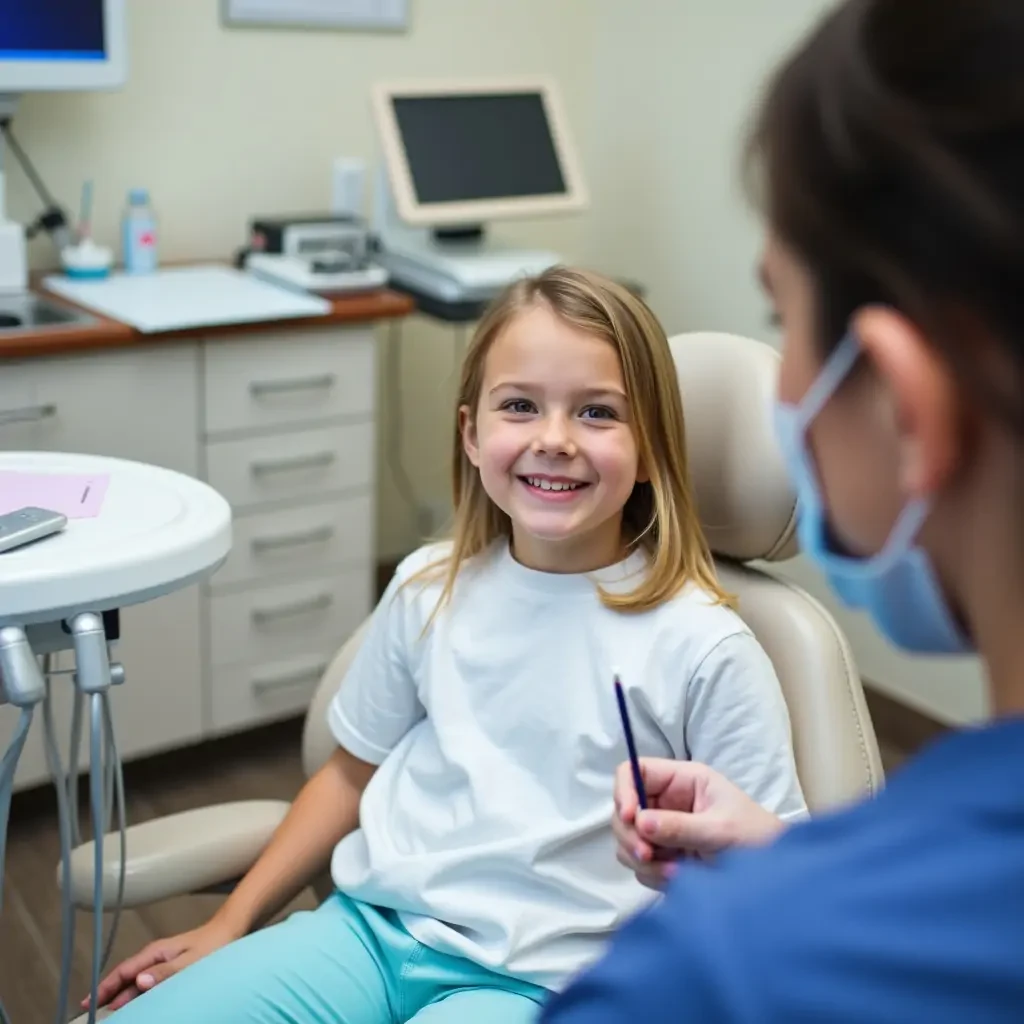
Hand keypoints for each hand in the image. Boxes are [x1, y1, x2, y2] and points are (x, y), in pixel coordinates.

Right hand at [85, 915, 240, 1011]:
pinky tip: (134, 1001)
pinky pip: (146, 980)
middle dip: (108, 993)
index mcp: (155, 952)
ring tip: (108, 1011)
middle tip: (92, 1012)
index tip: (89, 1003)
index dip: (105, 987)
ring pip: (135, 979)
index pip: (123, 971)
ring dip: (121, 994)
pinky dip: (135, 991)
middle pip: (125, 976)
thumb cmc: (213, 944)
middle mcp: (155, 955)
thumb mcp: (190, 961)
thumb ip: (165, 972)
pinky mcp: (170, 965)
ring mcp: (161, 959)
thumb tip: (138, 981)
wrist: (230, 929)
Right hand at [613, 758, 784, 888]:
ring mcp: (664, 829)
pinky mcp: (666, 856)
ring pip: (629, 840)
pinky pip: (641, 864)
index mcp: (681, 780)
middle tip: (648, 856)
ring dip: (643, 859)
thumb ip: (680, 826)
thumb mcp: (720, 830)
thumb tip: (640, 823)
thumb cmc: (756, 837)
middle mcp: (667, 801)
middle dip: (631, 835)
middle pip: (624, 810)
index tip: (629, 817)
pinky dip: (653, 874)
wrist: (777, 877)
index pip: (633, 772)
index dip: (624, 791)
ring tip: (675, 873)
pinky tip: (678, 879)